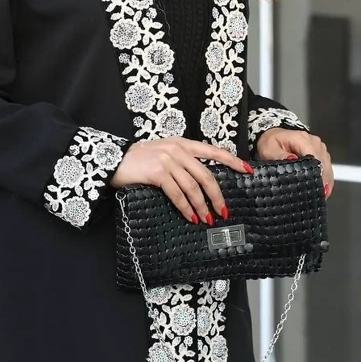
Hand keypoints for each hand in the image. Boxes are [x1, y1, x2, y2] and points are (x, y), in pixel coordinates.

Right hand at [110, 137, 254, 223]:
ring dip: (202, 206)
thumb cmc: (138, 161)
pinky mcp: (158, 173)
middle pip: (206, 175)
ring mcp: (168, 160)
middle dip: (217, 195)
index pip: (213, 151)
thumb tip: (200, 182)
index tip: (247, 170)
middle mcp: (178, 150)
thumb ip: (181, 162)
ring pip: (193, 187)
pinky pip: (177, 193)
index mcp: (182, 143)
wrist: (113, 160)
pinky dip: (186, 207)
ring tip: (207, 218)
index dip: (232, 161)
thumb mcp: (163, 154)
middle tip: (223, 210)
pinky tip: (190, 216)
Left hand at [256, 128, 333, 197]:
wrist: (274, 137)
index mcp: (302, 139)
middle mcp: (315, 143)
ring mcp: (320, 149)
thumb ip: (279, 156)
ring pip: (327, 168)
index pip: (315, 157)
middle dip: (322, 181)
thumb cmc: (271, 143)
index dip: (316, 174)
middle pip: (324, 164)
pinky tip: (322, 191)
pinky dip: (324, 180)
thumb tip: (291, 160)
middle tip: (318, 197)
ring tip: (320, 196)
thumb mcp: (269, 149)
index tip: (315, 188)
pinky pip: (327, 169)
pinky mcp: (322, 155)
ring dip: (325, 182)